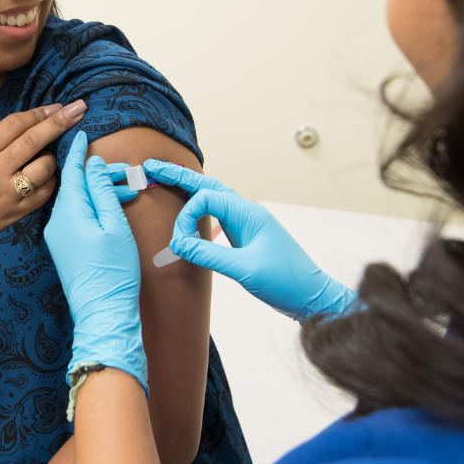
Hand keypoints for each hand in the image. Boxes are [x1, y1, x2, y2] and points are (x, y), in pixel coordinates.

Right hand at [0, 100, 87, 251]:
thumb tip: (37, 122)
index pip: (13, 125)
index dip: (38, 113)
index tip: (56, 106)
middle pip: (32, 141)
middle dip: (59, 122)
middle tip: (78, 108)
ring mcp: (9, 194)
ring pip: (44, 167)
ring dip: (52, 157)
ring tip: (44, 157)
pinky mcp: (20, 212)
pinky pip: (47, 190)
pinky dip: (51, 179)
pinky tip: (45, 177)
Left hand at [44, 131, 147, 392]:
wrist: (102, 312)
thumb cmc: (113, 271)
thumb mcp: (113, 225)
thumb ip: (101, 191)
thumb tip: (91, 165)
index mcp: (68, 211)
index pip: (70, 170)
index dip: (77, 149)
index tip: (80, 129)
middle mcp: (56, 220)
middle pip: (72, 184)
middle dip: (92, 170)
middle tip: (117, 165)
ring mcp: (57, 235)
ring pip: (75, 199)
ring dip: (95, 189)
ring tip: (123, 187)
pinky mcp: (63, 247)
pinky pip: (74, 215)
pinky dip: (90, 205)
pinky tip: (107, 205)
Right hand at [143, 161, 355, 319]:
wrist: (312, 296)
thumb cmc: (285, 282)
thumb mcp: (244, 270)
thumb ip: (209, 255)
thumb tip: (178, 244)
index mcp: (249, 214)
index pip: (206, 199)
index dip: (186, 217)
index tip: (179, 243)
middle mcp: (247, 213)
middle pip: (208, 187)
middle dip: (179, 177)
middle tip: (152, 167)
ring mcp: (247, 224)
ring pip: (213, 198)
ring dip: (189, 190)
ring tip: (165, 179)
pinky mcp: (246, 237)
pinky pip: (219, 216)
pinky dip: (200, 209)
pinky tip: (189, 210)